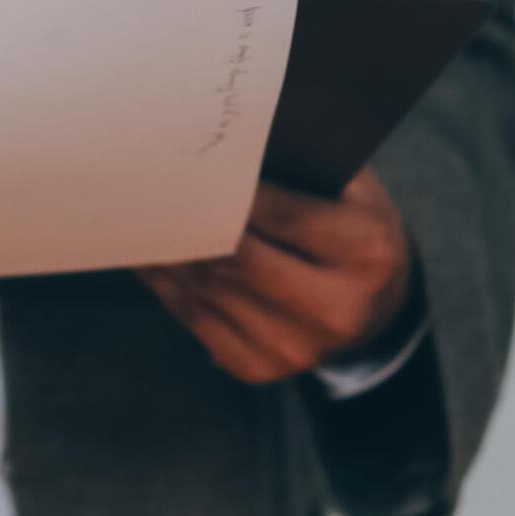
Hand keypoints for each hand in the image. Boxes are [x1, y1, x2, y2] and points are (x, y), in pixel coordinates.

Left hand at [141, 170, 415, 385]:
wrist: (376, 308)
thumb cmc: (355, 230)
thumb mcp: (355, 190)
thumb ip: (304, 167)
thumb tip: (226, 148)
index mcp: (366, 254)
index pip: (284, 214)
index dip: (232, 189)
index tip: (191, 160)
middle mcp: (334, 310)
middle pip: (239, 259)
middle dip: (190, 220)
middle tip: (149, 183)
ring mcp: (295, 348)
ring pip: (208, 290)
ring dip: (166, 252)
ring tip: (138, 215)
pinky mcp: (260, 367)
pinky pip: (194, 320)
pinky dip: (164, 285)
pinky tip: (149, 256)